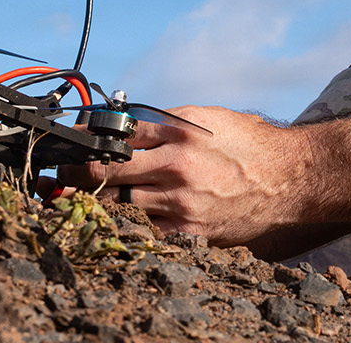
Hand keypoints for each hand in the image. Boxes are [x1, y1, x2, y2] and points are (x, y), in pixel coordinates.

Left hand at [52, 106, 314, 247]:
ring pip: (120, 204)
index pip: (117, 134)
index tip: (69, 140)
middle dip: (78, 172)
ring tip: (80, 197)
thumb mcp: (209, 117)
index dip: (86, 137)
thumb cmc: (251, 143)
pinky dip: (130, 224)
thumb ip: (166, 121)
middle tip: (59, 173)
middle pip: (108, 171)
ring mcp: (182, 204)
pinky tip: (120, 219)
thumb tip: (125, 124)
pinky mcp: (190, 233)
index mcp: (181, 134)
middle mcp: (177, 168)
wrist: (292, 179)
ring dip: (98, 201)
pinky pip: (146, 231)